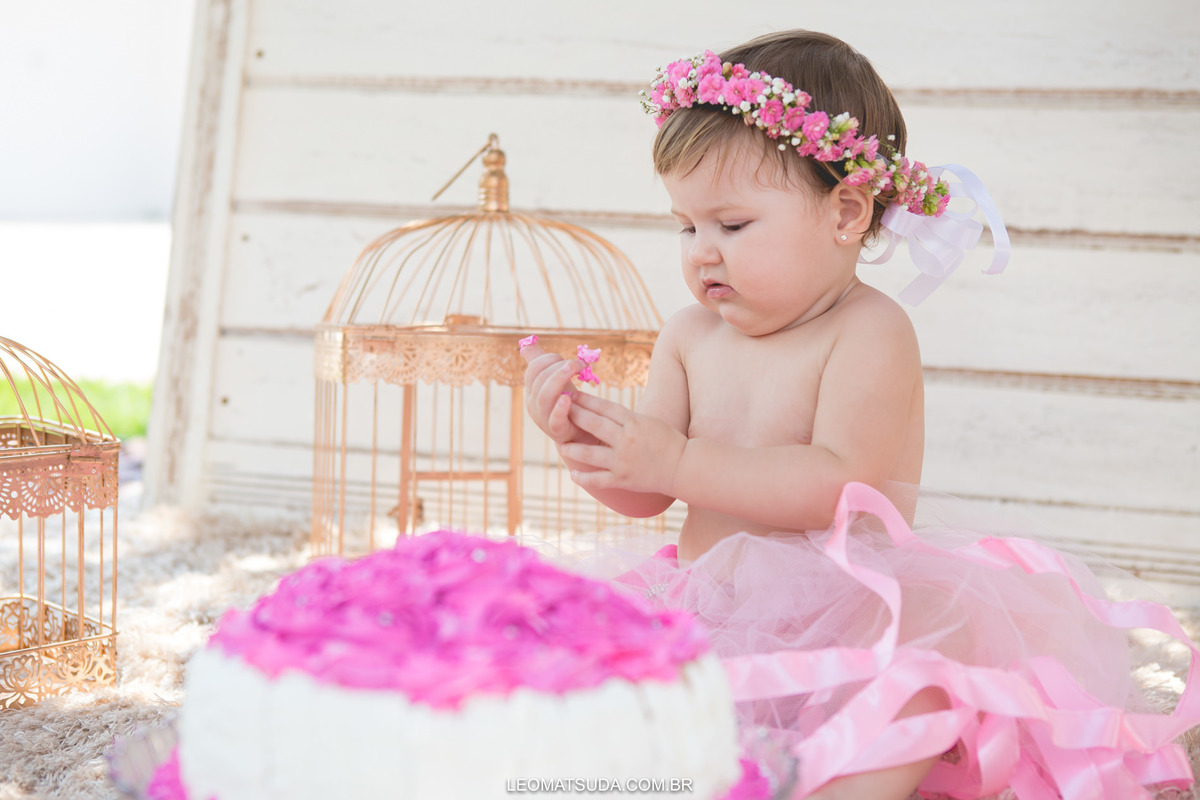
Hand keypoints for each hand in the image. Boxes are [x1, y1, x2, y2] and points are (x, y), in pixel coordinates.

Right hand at [520, 341, 585, 442]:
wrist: (583, 432)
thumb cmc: (570, 404)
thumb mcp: (556, 382)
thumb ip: (541, 364)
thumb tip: (526, 346)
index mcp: (532, 390)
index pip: (534, 369)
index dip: (550, 358)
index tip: (571, 359)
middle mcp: (533, 404)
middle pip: (538, 380)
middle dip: (558, 366)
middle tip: (578, 362)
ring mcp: (543, 419)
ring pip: (544, 396)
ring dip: (559, 379)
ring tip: (574, 368)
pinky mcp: (557, 431)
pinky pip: (554, 419)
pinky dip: (559, 408)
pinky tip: (568, 398)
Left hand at [561, 392, 686, 495]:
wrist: (683, 467)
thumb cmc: (667, 441)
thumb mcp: (649, 421)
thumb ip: (626, 418)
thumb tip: (601, 410)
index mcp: (634, 422)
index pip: (604, 407)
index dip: (586, 400)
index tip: (571, 395)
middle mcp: (626, 440)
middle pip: (594, 425)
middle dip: (574, 417)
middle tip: (559, 412)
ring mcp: (623, 461)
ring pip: (590, 454)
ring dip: (572, 449)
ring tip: (562, 447)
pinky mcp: (623, 480)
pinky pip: (598, 480)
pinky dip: (583, 478)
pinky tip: (573, 474)